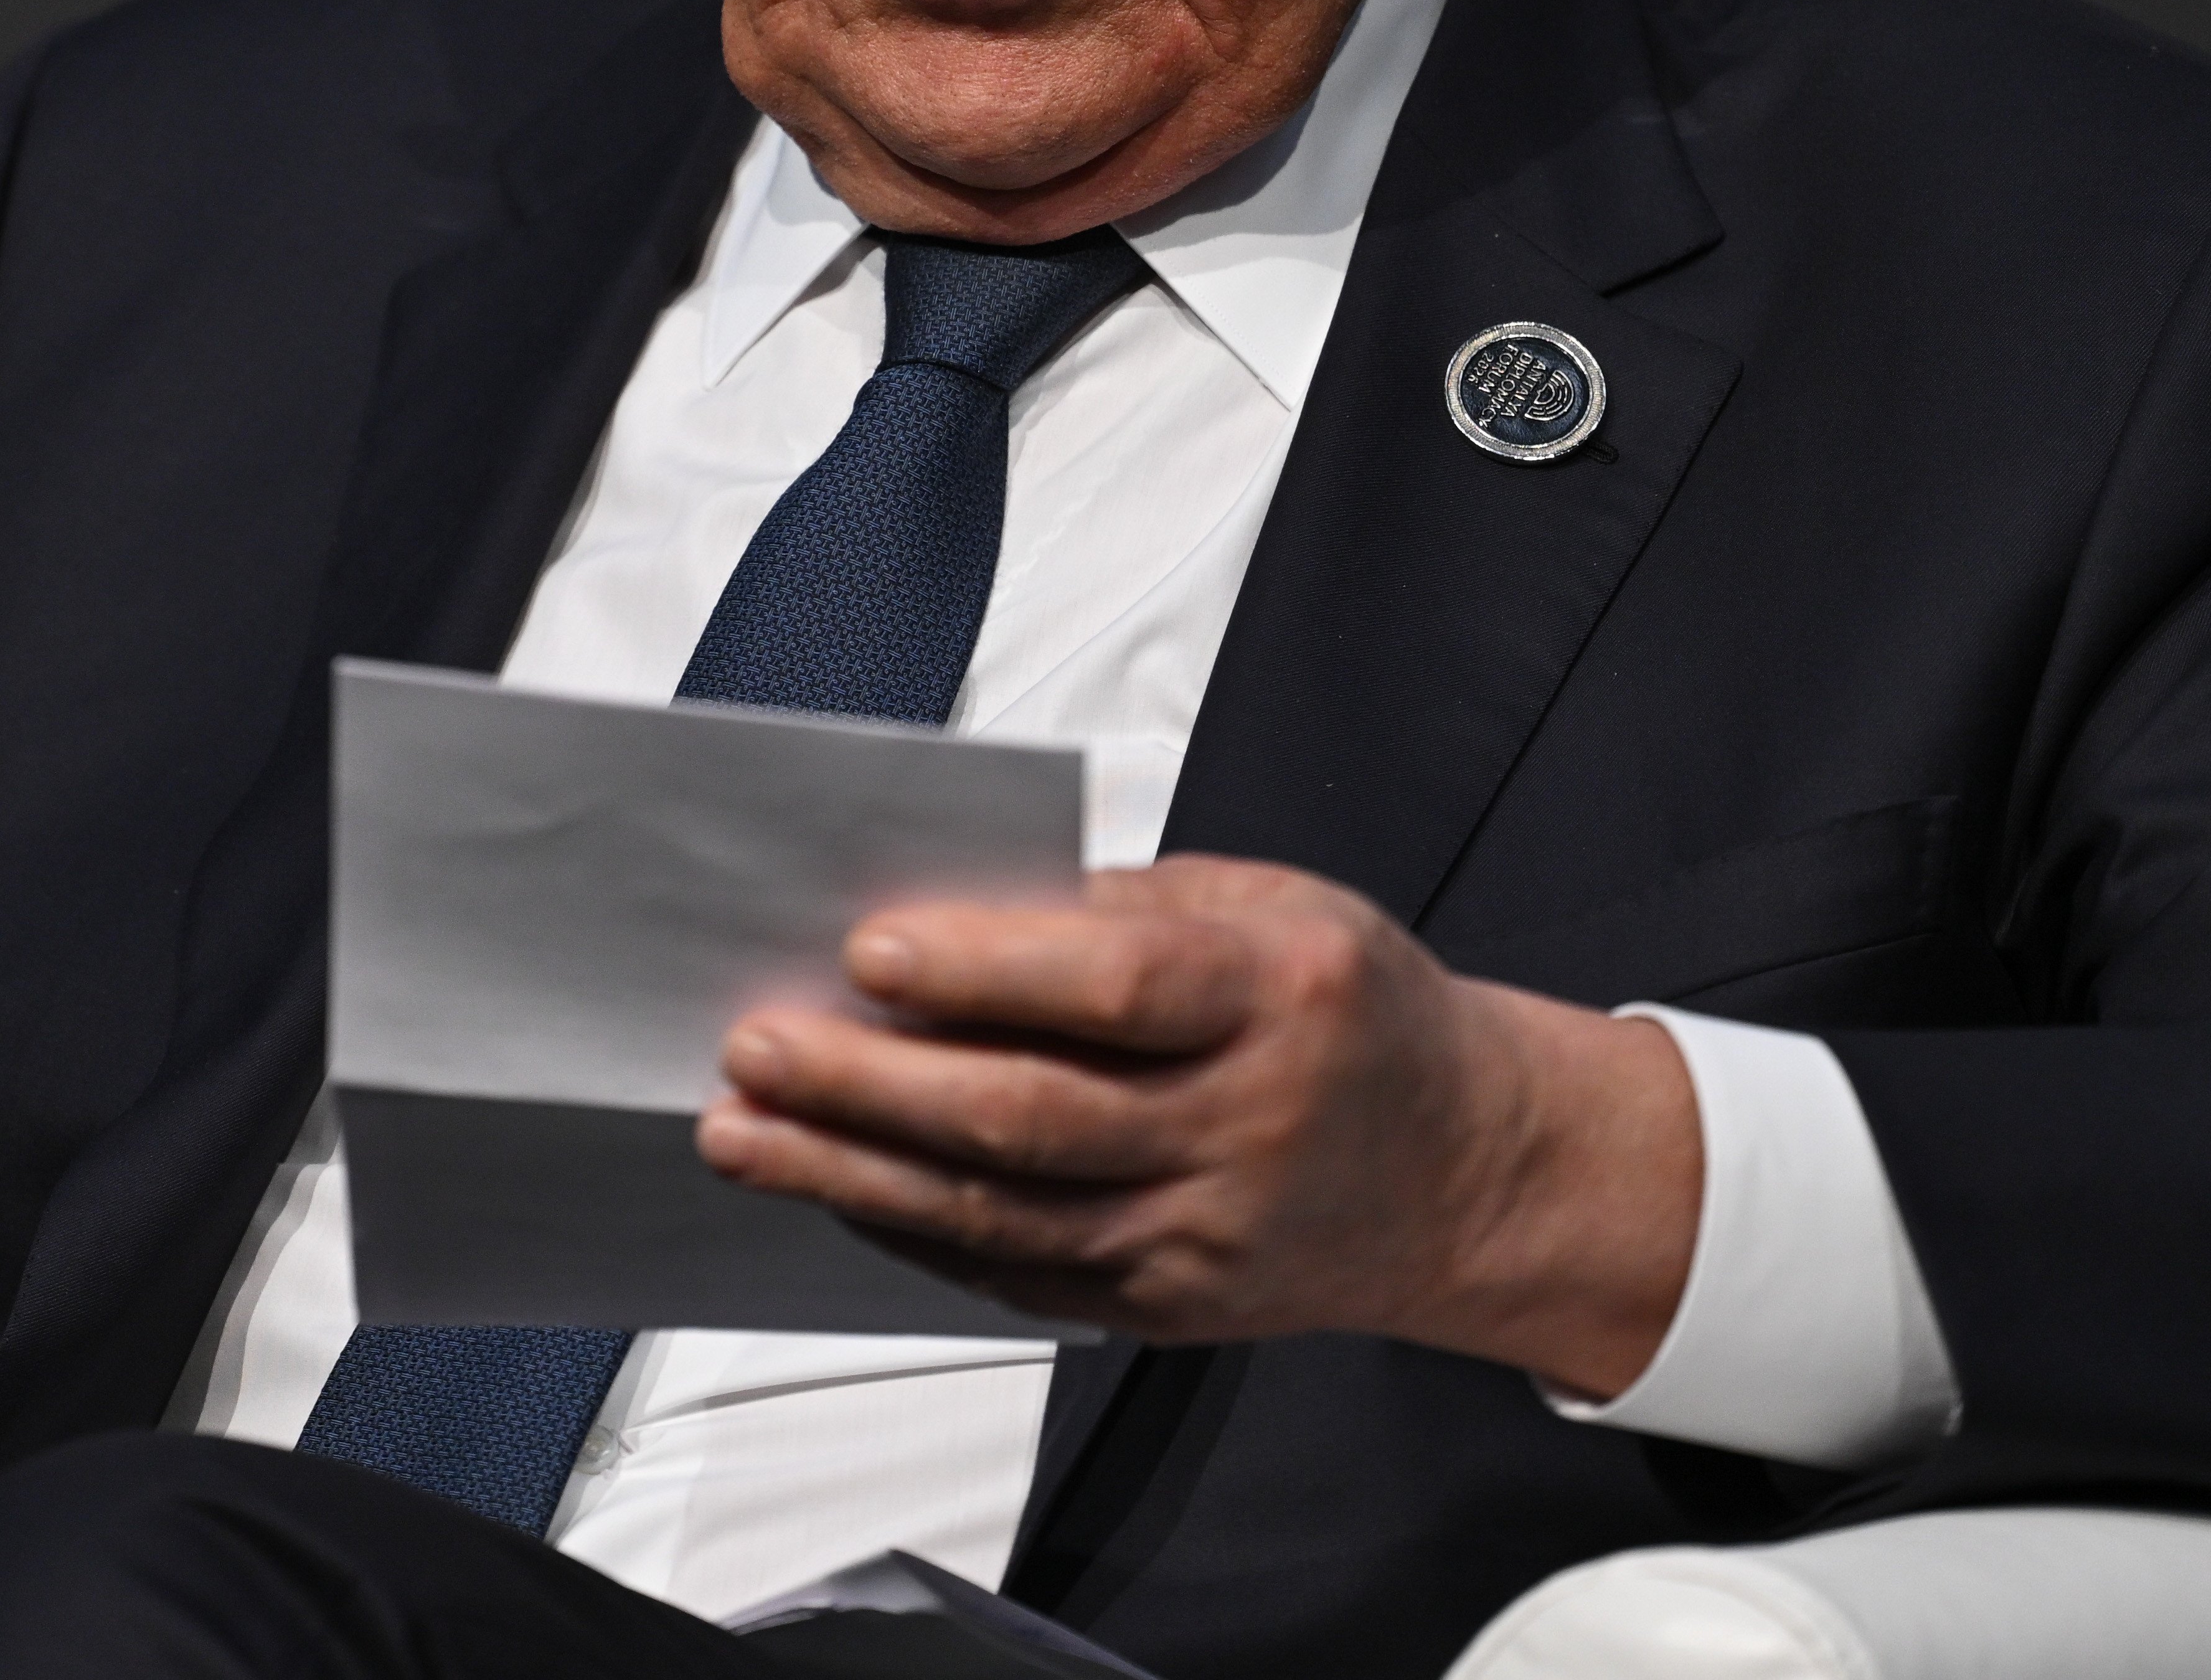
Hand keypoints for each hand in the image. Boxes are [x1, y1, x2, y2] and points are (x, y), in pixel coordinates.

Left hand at [694, 855, 1697, 1396]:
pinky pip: (1020, 1276)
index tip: (866, 951)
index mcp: (1280, 995)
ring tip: (742, 1132)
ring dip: (853, 1176)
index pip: (1115, 987)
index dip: (984, 970)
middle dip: (872, 1086)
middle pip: (1034, 1117)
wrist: (1468, 1170)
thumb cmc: (1356, 1011)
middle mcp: (1247, 1125)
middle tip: (756, 1050)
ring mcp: (1207, 1233)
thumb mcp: (1279, 906)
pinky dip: (913, 1234)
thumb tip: (953, 907)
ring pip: (1004, 1216)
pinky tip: (834, 1192)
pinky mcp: (1172, 1305)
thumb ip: (1125, 906)